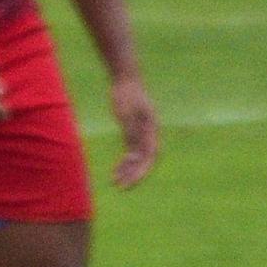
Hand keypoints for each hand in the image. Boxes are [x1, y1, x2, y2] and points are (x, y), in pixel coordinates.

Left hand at [107, 71, 160, 188]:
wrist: (125, 79)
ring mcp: (143, 133)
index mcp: (151, 129)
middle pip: (145, 160)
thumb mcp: (126, 114)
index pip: (150, 156)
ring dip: (129, 170)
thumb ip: (131, 133)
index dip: (141, 170)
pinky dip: (125, 162)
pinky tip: (117, 170)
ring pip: (138, 157)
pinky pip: (132, 151)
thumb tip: (134, 154)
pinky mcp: (134, 131)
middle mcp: (150, 133)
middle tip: (121, 187)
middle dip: (134, 175)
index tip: (130, 181)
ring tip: (115, 181)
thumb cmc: (126, 94)